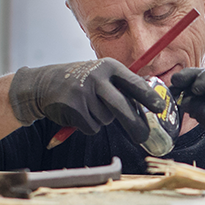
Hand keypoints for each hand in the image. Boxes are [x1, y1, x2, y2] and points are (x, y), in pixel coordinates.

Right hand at [8, 59, 164, 141]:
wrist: (44, 84)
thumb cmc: (80, 81)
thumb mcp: (101, 75)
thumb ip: (122, 86)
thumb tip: (150, 104)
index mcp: (109, 67)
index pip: (135, 84)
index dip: (149, 98)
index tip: (160, 109)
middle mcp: (97, 77)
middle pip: (123, 107)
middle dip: (135, 125)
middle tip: (144, 137)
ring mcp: (83, 92)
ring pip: (106, 119)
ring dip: (101, 119)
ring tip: (87, 107)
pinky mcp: (73, 107)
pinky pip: (92, 127)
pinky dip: (88, 126)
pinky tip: (77, 113)